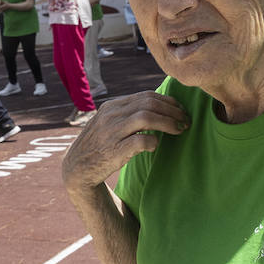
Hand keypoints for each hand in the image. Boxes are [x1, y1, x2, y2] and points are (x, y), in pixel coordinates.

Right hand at [61, 91, 189, 192]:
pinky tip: (156, 144)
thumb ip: (128, 113)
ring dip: (168, 123)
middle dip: (173, 111)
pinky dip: (153, 141)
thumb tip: (159, 106)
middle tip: (185, 121)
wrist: (77, 168)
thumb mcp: (109, 122)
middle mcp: (111, 116)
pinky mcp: (114, 150)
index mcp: (112, 106)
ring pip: (147, 117)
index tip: (180, 111)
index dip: (168, 102)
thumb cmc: (100, 145)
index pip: (147, 96)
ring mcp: (112, 132)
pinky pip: (141, 141)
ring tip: (180, 130)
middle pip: (150, 104)